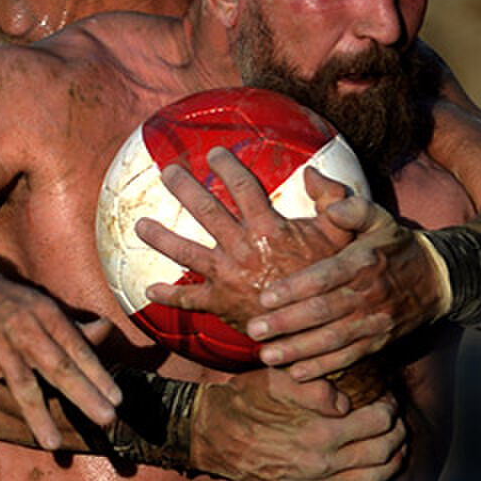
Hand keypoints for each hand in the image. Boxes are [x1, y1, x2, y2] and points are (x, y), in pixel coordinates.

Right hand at [0, 263, 119, 451]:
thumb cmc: (4, 301)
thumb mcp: (40, 306)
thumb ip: (72, 326)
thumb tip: (106, 330)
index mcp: (46, 316)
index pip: (77, 349)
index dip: (98, 375)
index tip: (117, 400)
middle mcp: (24, 329)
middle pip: (58, 366)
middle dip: (84, 394)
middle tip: (106, 419)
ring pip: (21, 382)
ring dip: (37, 415)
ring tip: (52, 444)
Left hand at [136, 149, 354, 330]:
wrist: (316, 327)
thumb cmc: (328, 279)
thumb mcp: (340, 237)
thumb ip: (333, 201)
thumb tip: (314, 172)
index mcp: (268, 229)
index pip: (243, 187)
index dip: (228, 166)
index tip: (215, 153)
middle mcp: (242, 249)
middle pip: (206, 211)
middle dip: (184, 188)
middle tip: (168, 172)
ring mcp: (227, 277)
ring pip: (185, 252)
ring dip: (160, 237)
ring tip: (140, 225)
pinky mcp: (221, 303)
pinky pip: (189, 299)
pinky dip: (168, 295)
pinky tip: (150, 290)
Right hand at [191, 368, 407, 480]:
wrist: (210, 434)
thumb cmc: (244, 400)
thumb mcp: (277, 380)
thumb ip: (317, 388)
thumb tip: (347, 403)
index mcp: (319, 433)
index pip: (378, 422)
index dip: (390, 407)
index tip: (386, 398)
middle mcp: (320, 465)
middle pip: (383, 452)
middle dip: (397, 433)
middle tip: (394, 419)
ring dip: (391, 463)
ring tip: (393, 446)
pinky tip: (368, 478)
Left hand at [243, 186, 444, 378]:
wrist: (438, 278)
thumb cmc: (394, 245)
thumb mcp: (377, 217)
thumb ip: (347, 204)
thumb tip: (315, 182)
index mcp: (363, 261)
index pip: (325, 276)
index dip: (294, 289)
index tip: (265, 298)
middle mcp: (368, 294)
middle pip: (323, 312)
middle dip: (287, 324)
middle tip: (254, 329)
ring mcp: (374, 321)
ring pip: (332, 340)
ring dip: (298, 350)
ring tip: (267, 355)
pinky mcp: (378, 342)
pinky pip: (348, 358)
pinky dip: (322, 368)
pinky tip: (295, 372)